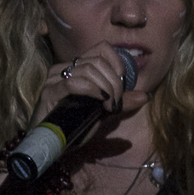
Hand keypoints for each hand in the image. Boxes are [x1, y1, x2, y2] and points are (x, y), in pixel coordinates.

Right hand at [29, 41, 149, 126]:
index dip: (117, 62)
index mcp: (75, 68)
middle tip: (117, 103)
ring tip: (109, 107)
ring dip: (106, 88)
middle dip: (114, 82)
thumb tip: (145, 96)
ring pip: (87, 70)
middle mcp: (62, 69)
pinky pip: (73, 83)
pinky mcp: (48, 93)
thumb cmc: (73, 128)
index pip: (101, 48)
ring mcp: (53, 79)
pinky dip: (92, 91)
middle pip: (97, 61)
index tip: (123, 83)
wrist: (50, 146)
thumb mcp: (103, 113)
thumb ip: (121, 102)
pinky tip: (99, 102)